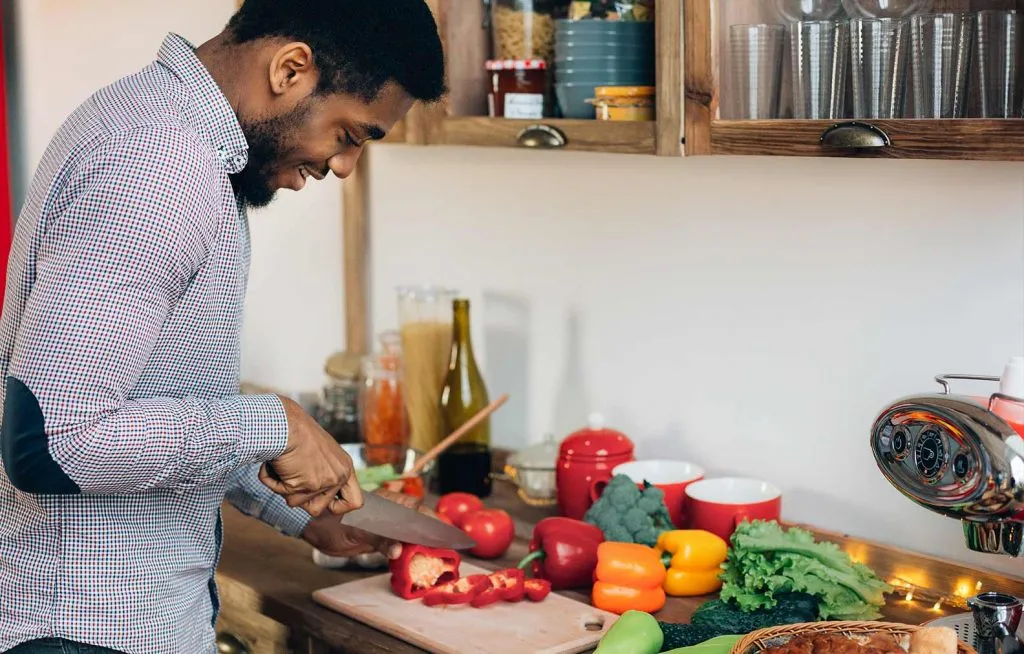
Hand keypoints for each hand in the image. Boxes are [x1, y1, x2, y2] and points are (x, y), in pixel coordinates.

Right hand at [258, 395, 362, 517]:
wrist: (287, 423)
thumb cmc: (298, 431)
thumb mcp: (321, 452)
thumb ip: (323, 472)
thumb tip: (313, 499)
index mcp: (345, 468)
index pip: (355, 501)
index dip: (339, 508)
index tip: (326, 506)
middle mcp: (338, 476)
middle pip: (318, 509)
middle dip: (300, 498)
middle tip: (293, 479)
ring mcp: (323, 482)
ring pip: (296, 503)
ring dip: (284, 487)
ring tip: (284, 465)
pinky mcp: (306, 485)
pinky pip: (281, 493)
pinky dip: (272, 481)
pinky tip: (275, 465)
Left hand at [302, 488, 437, 559]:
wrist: (315, 527)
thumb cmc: (333, 522)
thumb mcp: (356, 529)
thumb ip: (379, 538)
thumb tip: (398, 550)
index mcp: (387, 504)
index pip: (416, 510)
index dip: (432, 520)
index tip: (445, 532)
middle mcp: (389, 513)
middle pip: (417, 520)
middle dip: (431, 531)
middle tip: (444, 547)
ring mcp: (384, 526)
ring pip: (409, 532)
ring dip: (420, 542)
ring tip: (435, 554)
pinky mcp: (378, 539)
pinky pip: (397, 543)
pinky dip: (406, 551)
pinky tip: (413, 559)